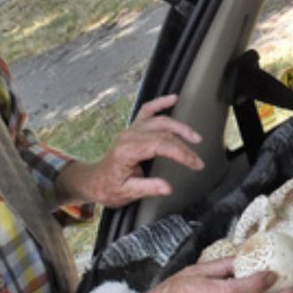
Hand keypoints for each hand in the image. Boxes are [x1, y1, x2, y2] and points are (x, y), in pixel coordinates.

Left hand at [60, 95, 203, 208]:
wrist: (94, 181)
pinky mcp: (133, 129)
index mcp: (127, 151)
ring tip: (195, 137)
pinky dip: (160, 103)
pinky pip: (147, 111)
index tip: (195, 164)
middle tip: (198, 160)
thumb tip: (168, 187)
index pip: (160, 145)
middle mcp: (130, 136)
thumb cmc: (109, 188)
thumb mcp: (126, 193)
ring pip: (159, 121)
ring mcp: (131, 130)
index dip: (181, 153)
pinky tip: (173, 98)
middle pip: (163, 133)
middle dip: (184, 146)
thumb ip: (147, 188)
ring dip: (179, 127)